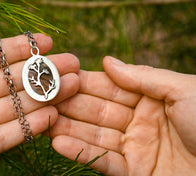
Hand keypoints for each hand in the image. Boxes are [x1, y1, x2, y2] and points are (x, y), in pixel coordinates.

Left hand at [0, 34, 79, 175]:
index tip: (45, 42)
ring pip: (13, 110)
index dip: (18, 50)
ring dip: (44, 98)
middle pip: (9, 84)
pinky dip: (30, 129)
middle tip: (71, 64)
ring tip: (72, 86)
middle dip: (40, 73)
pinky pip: (6, 138)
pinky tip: (52, 116)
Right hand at [50, 56, 195, 175]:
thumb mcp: (182, 90)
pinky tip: (58, 142)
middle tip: (43, 98)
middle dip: (70, 104)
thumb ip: (143, 76)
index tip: (59, 76)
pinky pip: (103, 161)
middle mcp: (139, 121)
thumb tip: (108, 61)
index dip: (84, 82)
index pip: (110, 87)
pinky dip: (80, 152)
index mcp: (150, 98)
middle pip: (97, 110)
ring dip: (68, 128)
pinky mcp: (134, 173)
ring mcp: (135, 147)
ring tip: (44, 120)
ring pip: (95, 135)